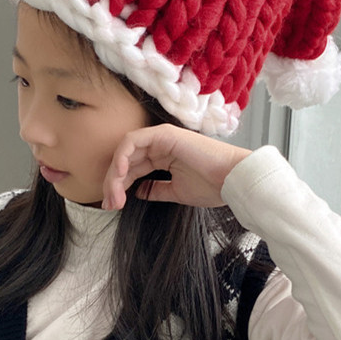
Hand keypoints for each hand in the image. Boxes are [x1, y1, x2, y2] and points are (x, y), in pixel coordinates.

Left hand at [102, 124, 251, 209]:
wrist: (232, 181)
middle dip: (112, 183)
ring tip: (113, 195)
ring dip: (114, 173)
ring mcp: (161, 137)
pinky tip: (119, 175)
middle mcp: (160, 144)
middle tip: (108, 204)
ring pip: (125, 151)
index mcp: (164, 156)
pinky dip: (122, 156)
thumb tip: (138, 192)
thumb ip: (156, 190)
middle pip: (125, 160)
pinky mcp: (164, 134)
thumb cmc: (212, 186)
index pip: (133, 169)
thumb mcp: (176, 192)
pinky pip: (133, 141)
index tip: (113, 206)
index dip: (119, 186)